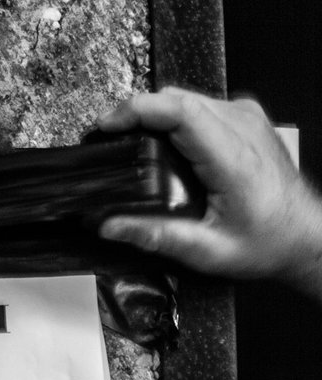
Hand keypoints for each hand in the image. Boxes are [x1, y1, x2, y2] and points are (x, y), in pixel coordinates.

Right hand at [97, 86, 321, 297]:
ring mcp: (247, 118)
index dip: (138, 110)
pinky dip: (172, 115)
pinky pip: (200, 103)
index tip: (109, 124)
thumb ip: (155, 237)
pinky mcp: (246, 118)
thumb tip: (111, 227)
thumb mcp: (206, 250)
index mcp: (233, 158)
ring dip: (153, 112)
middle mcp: (243, 129)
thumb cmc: (267, 240)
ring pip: (186, 97)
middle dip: (136, 111)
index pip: (181, 111)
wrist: (303, 235)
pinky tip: (162, 138)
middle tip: (110, 135)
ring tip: (129, 136)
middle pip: (177, 98)